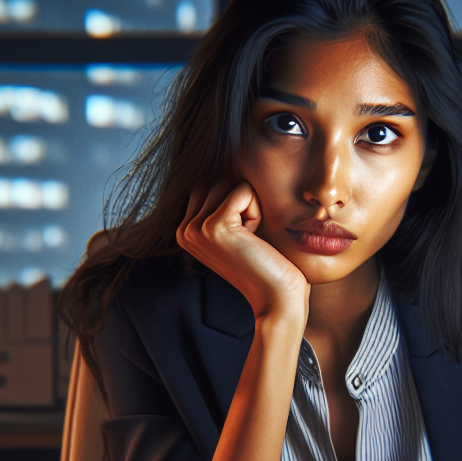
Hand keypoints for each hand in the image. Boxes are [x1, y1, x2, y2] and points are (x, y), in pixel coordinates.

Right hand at [177, 179, 309, 322]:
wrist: (277, 299)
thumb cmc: (267, 264)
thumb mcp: (239, 230)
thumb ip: (224, 202)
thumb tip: (228, 161)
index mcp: (185, 229)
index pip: (210, 182)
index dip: (236, 201)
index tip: (243, 236)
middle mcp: (183, 229)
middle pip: (217, 177)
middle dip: (242, 200)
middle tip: (249, 237)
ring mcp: (195, 228)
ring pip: (229, 181)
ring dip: (250, 205)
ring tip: (250, 239)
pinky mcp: (213, 226)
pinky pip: (242, 190)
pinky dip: (256, 210)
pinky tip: (253, 239)